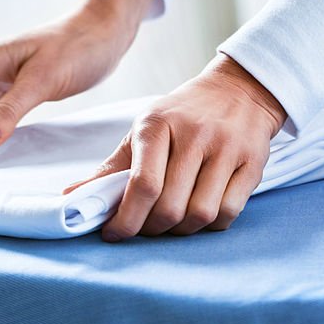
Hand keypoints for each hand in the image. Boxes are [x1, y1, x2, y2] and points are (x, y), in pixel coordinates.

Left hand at [63, 53, 286, 239]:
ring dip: (182, 230)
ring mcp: (227, 148)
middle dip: (152, 229)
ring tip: (174, 222)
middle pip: (170, 206)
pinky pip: (230, 212)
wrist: (240, 89)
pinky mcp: (253, 162)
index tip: (115, 234)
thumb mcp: (146, 129)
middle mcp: (195, 134)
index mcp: (158, 125)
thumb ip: (112, 167)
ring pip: (201, 213)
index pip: (143, 185)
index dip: (126, 220)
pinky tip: (201, 216)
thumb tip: (70, 198)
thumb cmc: (184, 114)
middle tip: (146, 228)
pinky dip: (212, 225)